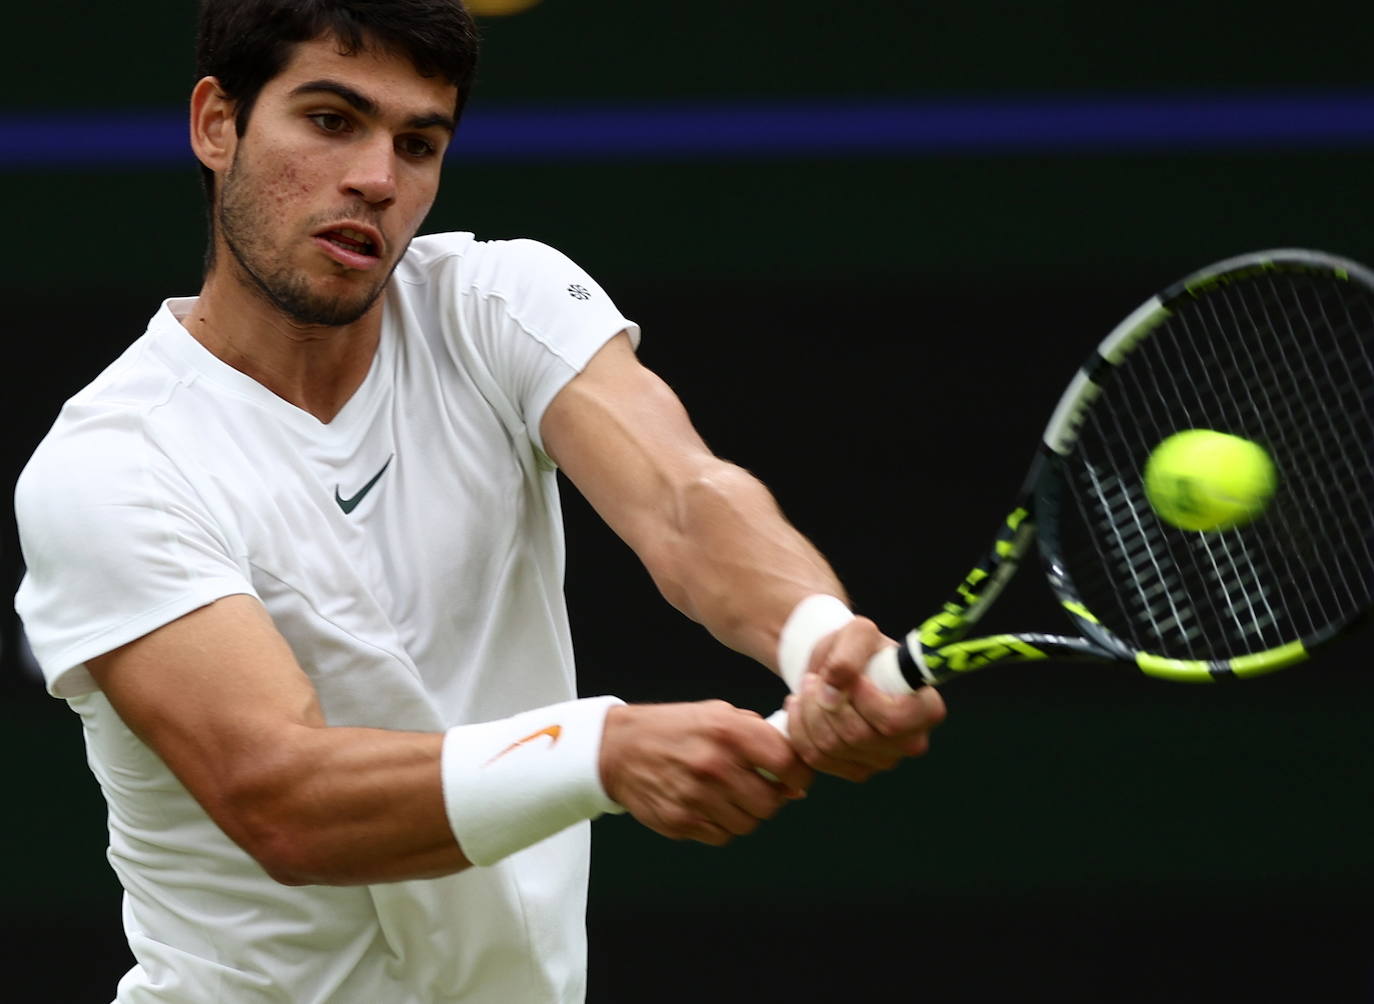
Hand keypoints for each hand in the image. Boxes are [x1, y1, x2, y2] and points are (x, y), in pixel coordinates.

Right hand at [599, 700, 813, 845]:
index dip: (799, 775)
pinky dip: (722, 825)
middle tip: (759, 788)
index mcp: (729, 731)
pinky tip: (709, 806)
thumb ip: (758, 736)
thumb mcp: (718, 714)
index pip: (788, 764)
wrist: (619, 748)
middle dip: (771, 798)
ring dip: (746, 814)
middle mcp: (715, 764)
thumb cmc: (675, 729)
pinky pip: (722, 836)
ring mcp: (696, 796)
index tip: (795, 778)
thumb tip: (795, 773)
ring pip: (748, 824)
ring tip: (730, 796)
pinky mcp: (680, 821)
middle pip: (771, 803)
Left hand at [784, 617, 945, 781]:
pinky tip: (800, 707)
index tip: (853, 678)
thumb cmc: (856, 648)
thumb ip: (849, 653)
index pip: (894, 720)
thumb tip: (833, 688)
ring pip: (831, 747)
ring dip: (808, 712)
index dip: (865, 701)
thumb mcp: (857, 632)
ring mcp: (883, 760)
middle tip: (815, 678)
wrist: (837, 668)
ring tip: (807, 688)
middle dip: (825, 701)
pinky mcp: (855, 770)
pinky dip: (798, 729)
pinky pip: (816, 758)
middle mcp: (910, 741)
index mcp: (925, 708)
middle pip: (856, 735)